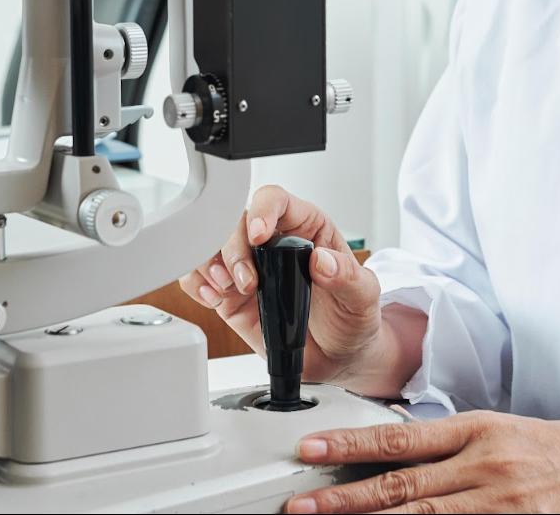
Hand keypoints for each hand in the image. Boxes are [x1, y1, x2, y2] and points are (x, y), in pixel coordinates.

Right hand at [178, 186, 402, 393]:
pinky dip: (197, 283)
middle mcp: (272, 242)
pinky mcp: (231, 295)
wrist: (339, 358)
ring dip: (209, 264)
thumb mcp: (363, 296)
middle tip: (245, 281)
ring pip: (211, 245)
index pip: (275, 201)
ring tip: (226, 289)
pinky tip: (213, 297)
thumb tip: (323, 260)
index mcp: (306, 228)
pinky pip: (199, 276)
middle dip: (233, 249)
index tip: (258, 235)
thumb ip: (347, 275)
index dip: (262, 210)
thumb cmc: (351, 318)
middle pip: (236, 222)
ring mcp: (249, 268)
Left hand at [283, 412, 559, 513]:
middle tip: (299, 506)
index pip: (403, 437)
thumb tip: (405, 461)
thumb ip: (462, 449)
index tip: (309, 449)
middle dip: (344, 500)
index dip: (350, 445)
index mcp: (485, 431)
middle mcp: (490, 466)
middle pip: (402, 486)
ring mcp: (507, 506)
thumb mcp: (516, 435)